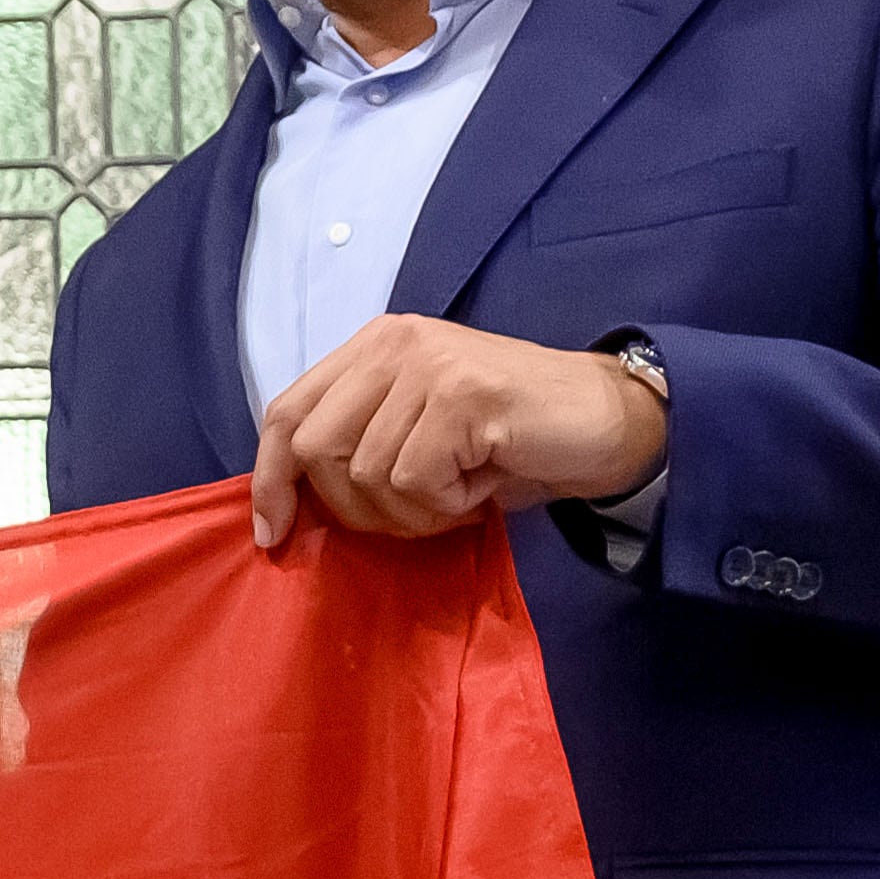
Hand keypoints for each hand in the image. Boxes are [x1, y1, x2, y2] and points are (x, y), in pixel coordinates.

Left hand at [249, 318, 667, 553]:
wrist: (610, 423)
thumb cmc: (510, 440)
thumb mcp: (418, 435)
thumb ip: (357, 446)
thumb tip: (286, 506)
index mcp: (373, 347)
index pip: (286, 412)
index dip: (269, 479)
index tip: (274, 534)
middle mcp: (393, 344)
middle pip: (314, 451)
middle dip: (356, 508)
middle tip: (419, 510)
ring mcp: (427, 365)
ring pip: (366, 474)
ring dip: (414, 510)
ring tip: (463, 489)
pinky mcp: (459, 396)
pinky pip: (415, 482)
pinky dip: (448, 505)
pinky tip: (483, 483)